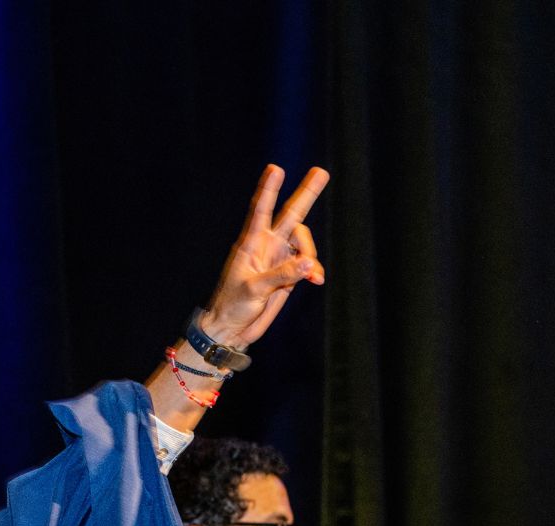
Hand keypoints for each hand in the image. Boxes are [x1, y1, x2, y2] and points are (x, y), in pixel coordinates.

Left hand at [196, 164, 329, 348]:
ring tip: (312, 276)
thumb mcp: (254, 290)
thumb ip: (282, 274)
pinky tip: (317, 280)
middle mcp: (267, 245)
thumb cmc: (233, 306)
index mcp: (251, 243)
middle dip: (307, 194)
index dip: (269, 189)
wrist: (233, 327)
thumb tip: (309, 262)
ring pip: (304, 243)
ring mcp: (280, 258)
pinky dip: (315, 270)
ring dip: (312, 254)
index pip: (261, 210)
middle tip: (321, 171)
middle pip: (291, 215)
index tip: (275, 169)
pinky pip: (308, 265)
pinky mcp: (289, 274)